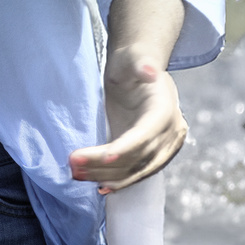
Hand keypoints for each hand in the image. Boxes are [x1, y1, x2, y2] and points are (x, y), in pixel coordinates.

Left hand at [68, 52, 186, 193]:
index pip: (145, 135)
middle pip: (138, 157)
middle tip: (73, 165)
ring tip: (77, 174)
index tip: (103, 157)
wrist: (139, 72)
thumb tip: (150, 70)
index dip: (125, 148)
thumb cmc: (132, 63)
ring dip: (106, 176)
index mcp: (165, 110)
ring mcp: (164, 147)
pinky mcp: (153, 156)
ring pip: (136, 170)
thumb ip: (140, 63)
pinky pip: (137, 173)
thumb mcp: (132, 58)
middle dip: (105, 166)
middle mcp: (170, 132)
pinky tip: (100, 187)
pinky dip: (119, 181)